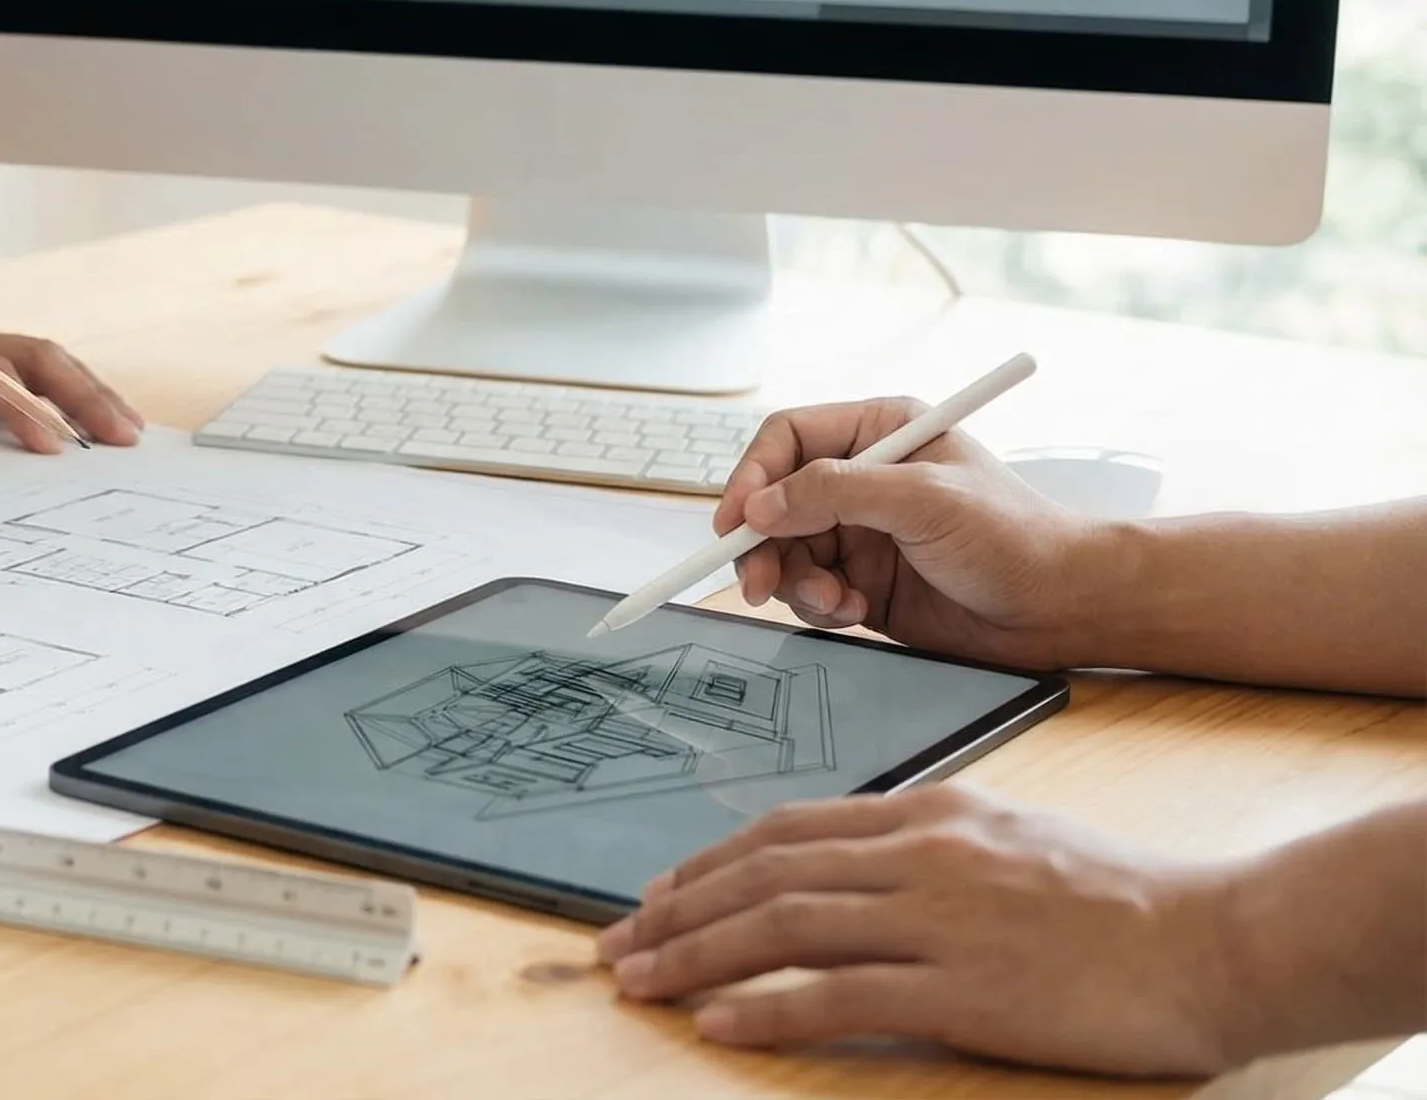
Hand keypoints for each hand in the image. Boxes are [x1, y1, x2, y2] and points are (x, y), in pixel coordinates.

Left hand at [595, 786, 1245, 1076]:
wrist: (1218, 938)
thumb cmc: (1124, 899)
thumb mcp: (1013, 837)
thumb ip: (930, 846)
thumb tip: (856, 865)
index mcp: (930, 814)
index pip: (789, 831)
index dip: (711, 863)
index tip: (659, 893)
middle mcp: (921, 855)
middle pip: (765, 875)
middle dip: (678, 910)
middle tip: (617, 942)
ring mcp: (939, 919)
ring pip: (784, 927)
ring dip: (696, 955)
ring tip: (639, 980)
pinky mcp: (964, 987)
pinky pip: (840, 994)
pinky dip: (768, 1007)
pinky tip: (718, 1021)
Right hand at [715, 398, 1107, 668]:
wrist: (1062, 608)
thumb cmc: (1015, 537)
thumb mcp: (922, 500)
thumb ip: (834, 494)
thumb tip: (759, 505)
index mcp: (880, 432)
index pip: (787, 439)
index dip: (752, 476)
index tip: (736, 520)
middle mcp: (863, 478)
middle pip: (773, 500)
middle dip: (762, 542)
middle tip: (757, 580)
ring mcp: (861, 531)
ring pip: (783, 550)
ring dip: (794, 581)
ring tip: (834, 601)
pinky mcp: (863, 580)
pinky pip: (807, 589)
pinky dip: (818, 606)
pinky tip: (855, 612)